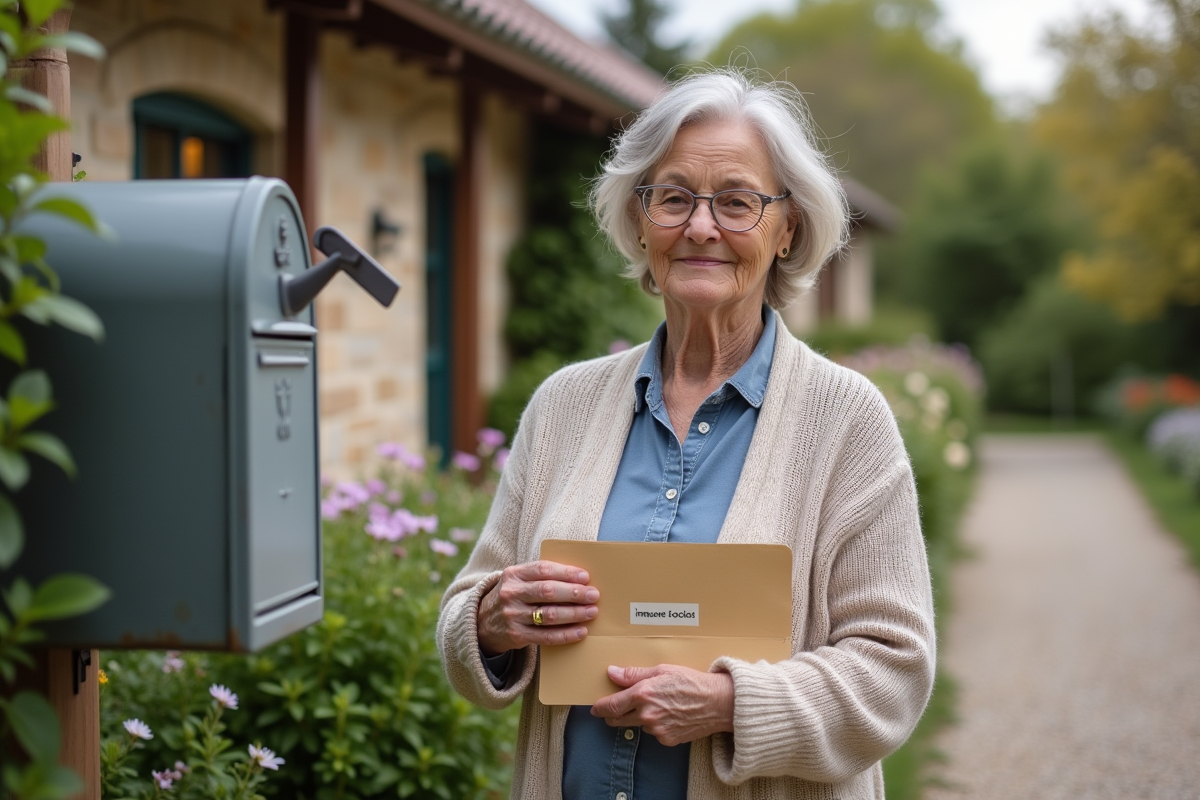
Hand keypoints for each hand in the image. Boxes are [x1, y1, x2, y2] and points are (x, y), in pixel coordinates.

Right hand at [477, 560, 598, 655]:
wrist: (483, 622)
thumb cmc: (512, 596)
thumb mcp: (518, 580)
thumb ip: (540, 577)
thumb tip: (579, 579)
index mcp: (513, 574)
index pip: (543, 570)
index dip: (566, 573)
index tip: (585, 577)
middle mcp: (511, 594)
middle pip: (548, 592)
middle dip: (574, 593)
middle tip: (593, 595)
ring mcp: (512, 616)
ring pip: (550, 615)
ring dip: (574, 613)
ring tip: (591, 612)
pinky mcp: (517, 636)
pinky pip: (546, 637)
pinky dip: (566, 634)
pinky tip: (581, 631)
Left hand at [591, 665, 734, 745]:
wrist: (718, 703)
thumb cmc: (692, 682)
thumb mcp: (662, 670)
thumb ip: (634, 674)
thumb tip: (612, 672)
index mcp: (643, 694)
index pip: (611, 706)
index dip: (600, 707)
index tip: (595, 707)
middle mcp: (646, 715)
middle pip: (618, 720)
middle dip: (612, 715)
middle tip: (614, 708)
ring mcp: (656, 729)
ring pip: (638, 725)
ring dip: (638, 718)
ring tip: (655, 705)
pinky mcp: (667, 740)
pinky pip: (654, 733)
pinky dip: (656, 725)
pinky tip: (668, 714)